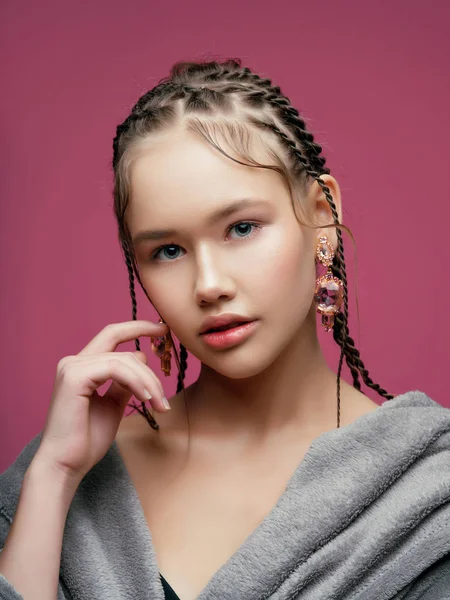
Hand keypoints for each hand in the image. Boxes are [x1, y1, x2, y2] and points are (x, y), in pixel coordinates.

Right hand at [34, 320, 169, 482]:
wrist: (66, 465)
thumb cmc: (87, 440)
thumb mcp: (113, 405)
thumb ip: (124, 383)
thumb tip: (141, 364)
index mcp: (81, 367)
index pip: (111, 336)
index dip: (137, 328)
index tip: (163, 328)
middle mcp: (73, 362)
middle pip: (115, 335)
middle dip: (144, 331)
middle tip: (169, 339)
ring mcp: (71, 367)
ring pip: (123, 359)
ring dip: (149, 380)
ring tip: (161, 404)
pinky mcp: (74, 377)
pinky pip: (116, 369)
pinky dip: (136, 382)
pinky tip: (147, 399)